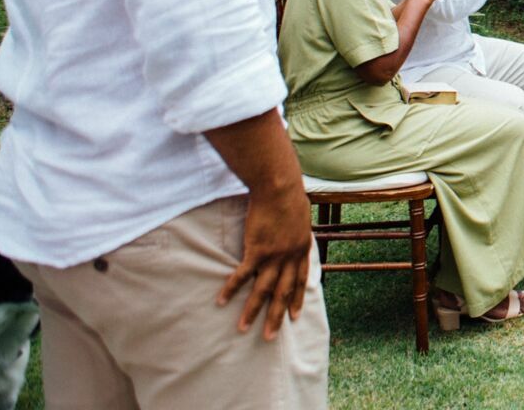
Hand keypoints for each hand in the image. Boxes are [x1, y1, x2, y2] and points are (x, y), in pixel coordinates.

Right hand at [217, 180, 312, 339]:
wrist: (280, 187)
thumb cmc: (289, 196)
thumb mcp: (300, 217)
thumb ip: (297, 231)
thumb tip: (296, 232)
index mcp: (302, 249)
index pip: (300, 280)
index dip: (297, 299)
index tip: (295, 316)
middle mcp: (290, 257)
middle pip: (283, 292)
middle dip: (276, 316)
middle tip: (270, 336)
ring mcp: (274, 256)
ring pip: (263, 290)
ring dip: (252, 311)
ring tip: (243, 329)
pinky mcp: (257, 250)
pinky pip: (242, 275)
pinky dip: (231, 288)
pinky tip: (221, 301)